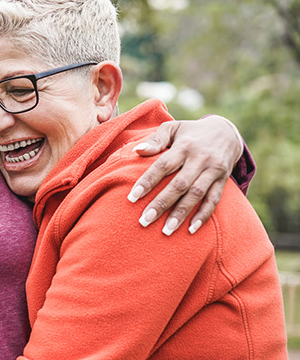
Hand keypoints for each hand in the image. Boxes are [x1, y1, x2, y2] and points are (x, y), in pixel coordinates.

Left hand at [127, 115, 242, 234]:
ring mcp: (213, 170)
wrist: (226, 132)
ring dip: (181, 214)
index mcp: (184, 146)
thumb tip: (136, 151)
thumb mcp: (173, 128)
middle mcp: (200, 159)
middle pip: (179, 184)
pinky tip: (191, 229)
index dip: (148, 181)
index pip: (163, 165)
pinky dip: (203, 215)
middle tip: (144, 220)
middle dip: (162, 203)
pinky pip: (214, 200)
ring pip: (197, 194)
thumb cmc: (190, 132)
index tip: (132, 197)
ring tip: (166, 230)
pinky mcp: (223, 180)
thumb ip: (155, 140)